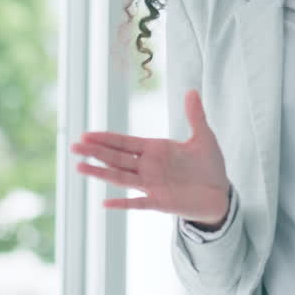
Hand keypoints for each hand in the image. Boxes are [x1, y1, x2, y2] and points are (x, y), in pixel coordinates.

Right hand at [71, 90, 230, 227]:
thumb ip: (195, 115)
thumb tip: (191, 90)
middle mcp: (148, 167)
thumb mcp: (204, 138)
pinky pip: (138, 204)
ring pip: (120, 178)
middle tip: (74, 146)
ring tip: (80, 167)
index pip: (125, 142)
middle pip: (117, 158)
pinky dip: (122, 204)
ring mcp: (152, 185)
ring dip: (101, 173)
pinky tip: (104, 203)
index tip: (86, 134)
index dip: (106, 138)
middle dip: (96, 151)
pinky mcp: (160, 203)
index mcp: (155, 149)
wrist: (219, 195)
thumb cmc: (209, 166)